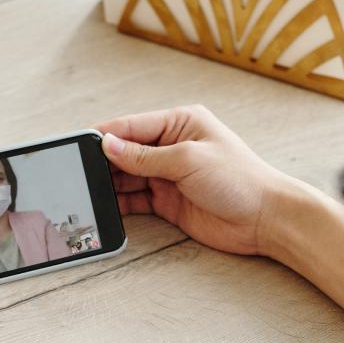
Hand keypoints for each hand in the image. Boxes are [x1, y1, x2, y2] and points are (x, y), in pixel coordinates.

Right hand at [95, 105, 296, 255]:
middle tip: (77, 172)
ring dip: (109, 183)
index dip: (104, 135)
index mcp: (179, 123)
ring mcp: (169, 175)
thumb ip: (145, 156)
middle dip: (103, 161)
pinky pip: (135, 199)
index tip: (78, 144)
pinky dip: (120, 203)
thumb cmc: (239, 179)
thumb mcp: (188, 160)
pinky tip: (106, 206)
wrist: (266, 219)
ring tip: (87, 190)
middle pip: (126, 150)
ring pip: (127, 176)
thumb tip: (108, 146)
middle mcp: (171, 146)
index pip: (132, 125)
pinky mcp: (168, 201)